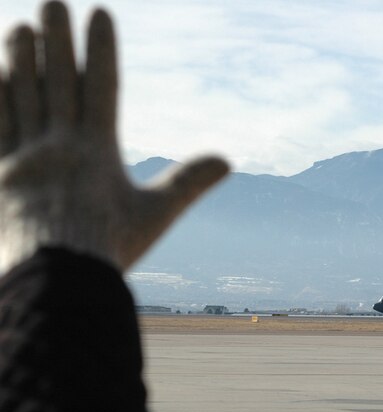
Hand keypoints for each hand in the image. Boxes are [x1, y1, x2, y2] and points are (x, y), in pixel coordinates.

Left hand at [0, 1, 228, 272]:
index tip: (100, 13)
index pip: (100, 86)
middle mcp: (56, 143)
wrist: (52, 277)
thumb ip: (188, 183)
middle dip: (55, 38)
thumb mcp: (155, 215)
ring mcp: (21, 156)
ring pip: (19, 96)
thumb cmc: (108, 248)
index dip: (100, 48)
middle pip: (55, 80)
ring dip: (19, 59)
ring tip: (18, 27)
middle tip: (52, 2)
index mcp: (96, 149)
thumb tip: (227, 160)